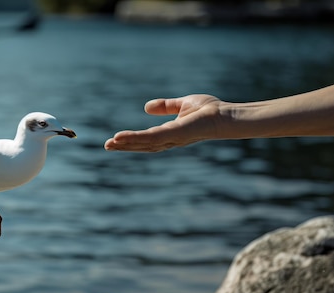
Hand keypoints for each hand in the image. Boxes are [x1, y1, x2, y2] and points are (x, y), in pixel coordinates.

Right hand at [104, 95, 229, 151]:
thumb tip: (146, 108)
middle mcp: (169, 140)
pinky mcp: (174, 135)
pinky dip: (134, 139)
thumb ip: (166, 106)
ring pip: (144, 144)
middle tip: (107, 146)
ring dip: (126, 144)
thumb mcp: (182, 104)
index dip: (132, 140)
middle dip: (125, 146)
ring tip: (110, 145)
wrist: (225, 114)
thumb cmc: (210, 110)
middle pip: (143, 146)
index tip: (116, 140)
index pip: (147, 139)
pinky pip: (150, 138)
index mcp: (170, 134)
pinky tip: (121, 138)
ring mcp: (171, 139)